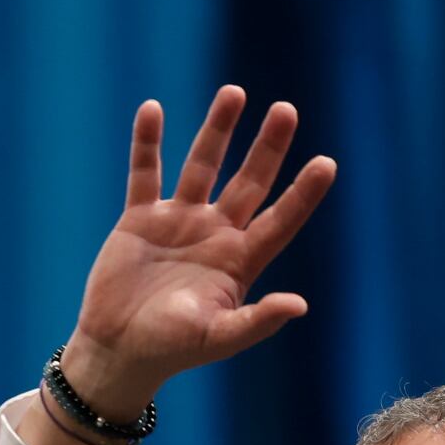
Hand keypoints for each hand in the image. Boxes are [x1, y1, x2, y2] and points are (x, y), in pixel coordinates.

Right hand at [58, 85, 336, 417]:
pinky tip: (153, 110)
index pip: (280, 220)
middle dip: (268, 147)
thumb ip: (256, 322)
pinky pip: (146, 172)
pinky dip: (147, 142)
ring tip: (234, 93)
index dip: (303, 193)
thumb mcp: (218, 339)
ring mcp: (178, 222)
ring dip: (217, 130)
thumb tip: (299, 304)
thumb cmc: (172, 351)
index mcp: (240, 262)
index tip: (326, 163)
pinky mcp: (140, 219)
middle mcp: (215, 234)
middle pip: (249, 181)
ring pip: (202, 165)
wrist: (118, 352)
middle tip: (286, 110)